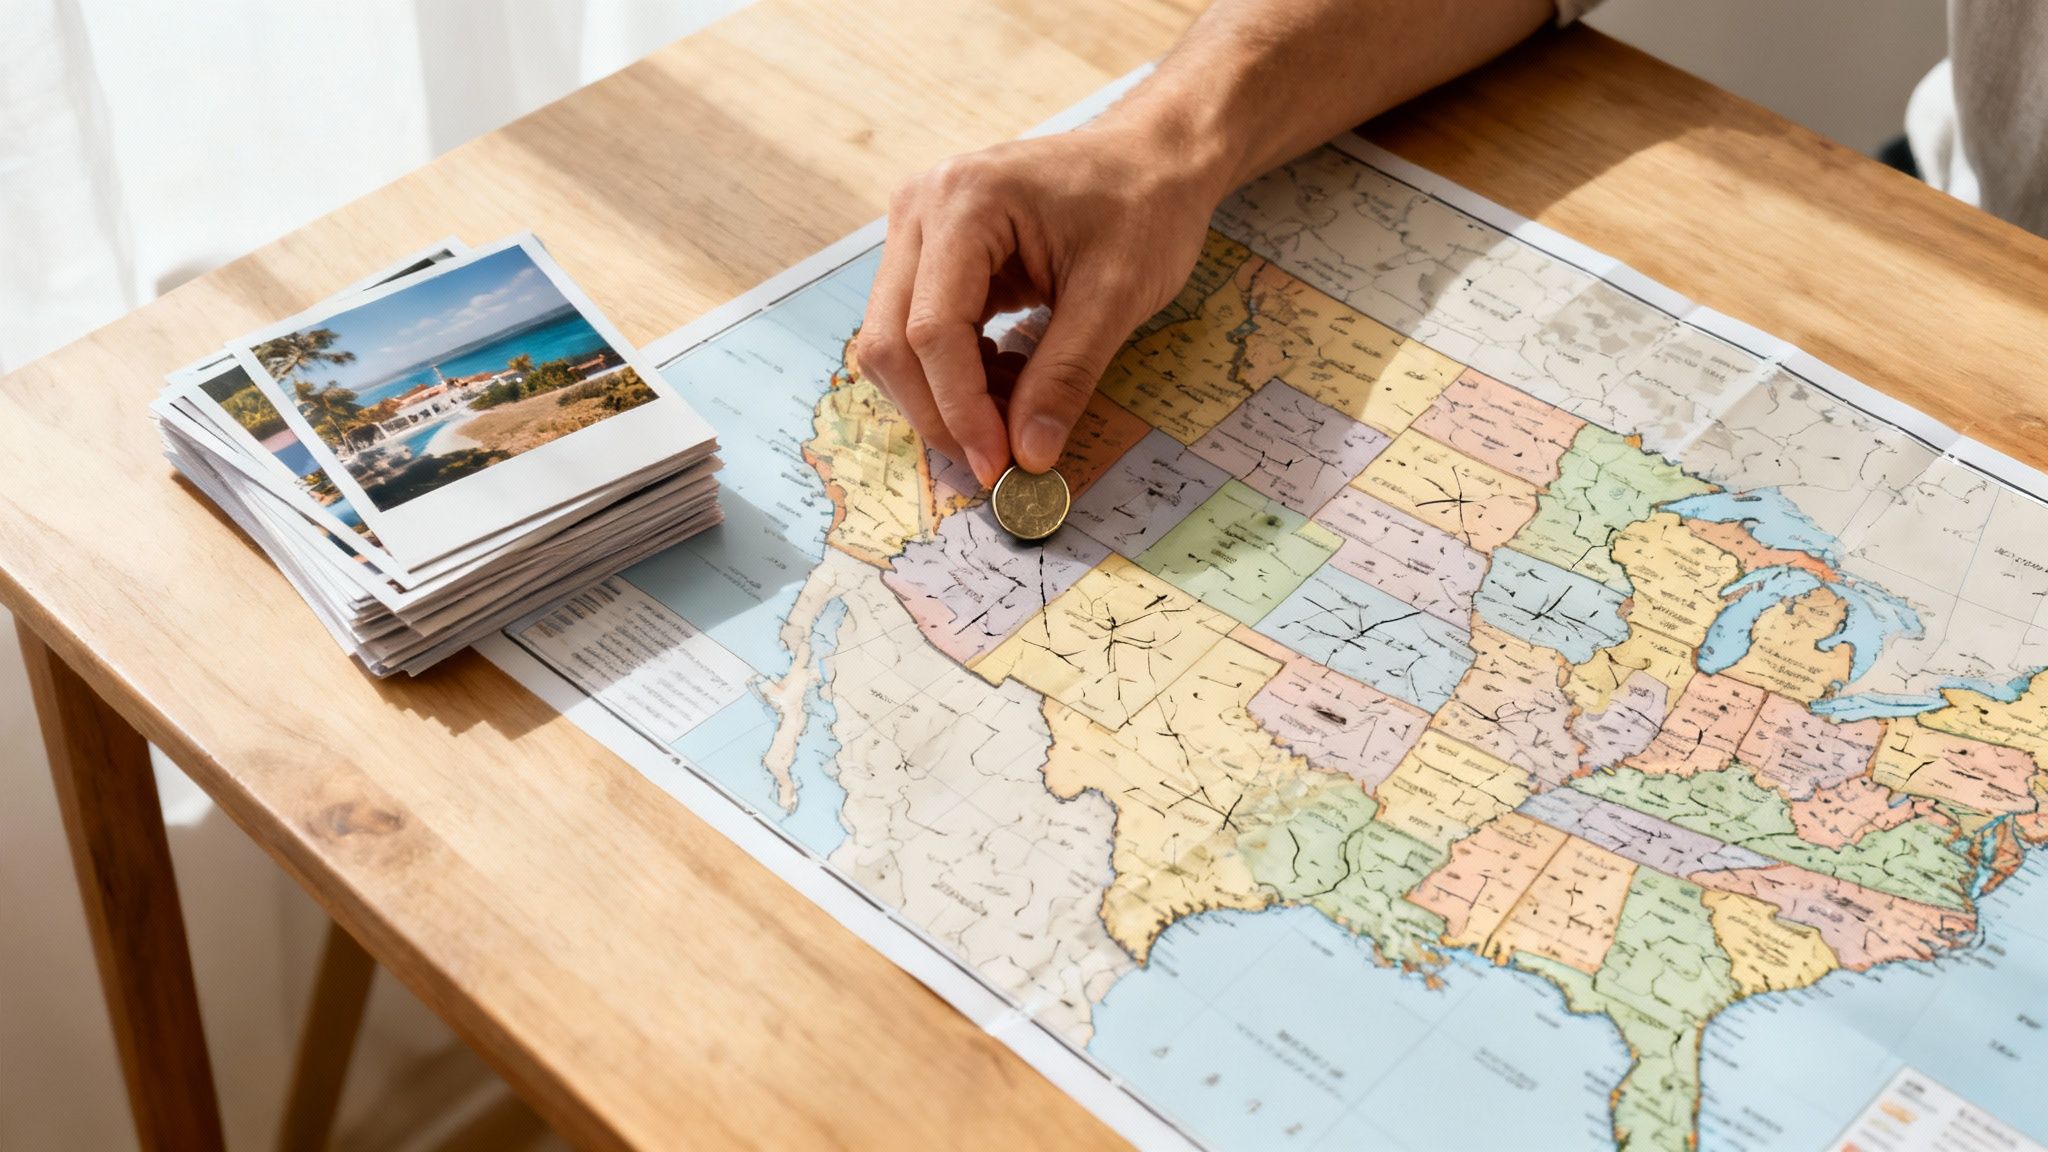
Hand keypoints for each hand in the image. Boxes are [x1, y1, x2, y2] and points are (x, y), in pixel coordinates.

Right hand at [857, 119, 1222, 487]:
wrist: (1151, 158)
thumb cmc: (1144, 207)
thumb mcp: (1118, 296)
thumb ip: (1066, 376)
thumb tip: (1028, 456)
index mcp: (964, 202)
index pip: (932, 330)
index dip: (960, 409)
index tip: (997, 466)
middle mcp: (920, 208)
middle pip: (890, 340)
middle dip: (938, 413)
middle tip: (995, 463)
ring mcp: (916, 230)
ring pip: (892, 343)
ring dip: (942, 397)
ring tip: (1014, 414)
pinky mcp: (928, 254)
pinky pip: (916, 332)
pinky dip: (953, 375)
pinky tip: (1006, 381)